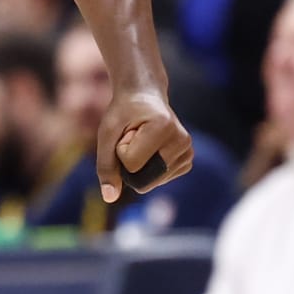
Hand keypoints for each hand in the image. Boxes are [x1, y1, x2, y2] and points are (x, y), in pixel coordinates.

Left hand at [96, 87, 190, 202]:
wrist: (145, 96)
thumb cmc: (124, 112)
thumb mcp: (107, 133)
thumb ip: (106, 165)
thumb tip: (110, 197)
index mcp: (163, 127)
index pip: (131, 164)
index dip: (121, 150)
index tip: (127, 130)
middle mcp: (181, 140)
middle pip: (143, 178)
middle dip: (130, 162)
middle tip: (135, 136)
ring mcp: (188, 152)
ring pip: (152, 181)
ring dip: (140, 165)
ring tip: (144, 140)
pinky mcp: (188, 161)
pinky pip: (160, 180)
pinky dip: (150, 169)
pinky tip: (153, 148)